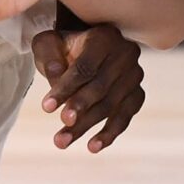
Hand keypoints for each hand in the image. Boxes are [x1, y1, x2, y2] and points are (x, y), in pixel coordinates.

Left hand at [31, 25, 144, 151]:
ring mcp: (135, 74)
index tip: (46, 108)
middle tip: (61, 124)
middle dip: (79, 108)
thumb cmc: (62, 48)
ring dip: (87, 126)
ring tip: (62, 141)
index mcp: (104, 37)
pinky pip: (125, 116)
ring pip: (111, 105)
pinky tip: (93, 146)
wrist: (82, 51)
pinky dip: (110, 133)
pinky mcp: (137, 94)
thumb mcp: (48, 44)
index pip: (85, 67)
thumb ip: (48, 54)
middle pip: (101, 87)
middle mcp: (125, 53)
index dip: (65, 88)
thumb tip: (55, 73)